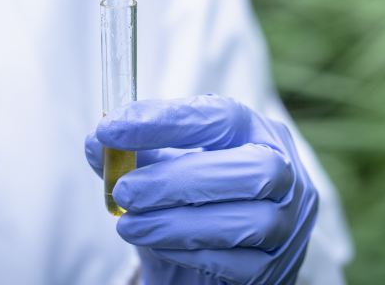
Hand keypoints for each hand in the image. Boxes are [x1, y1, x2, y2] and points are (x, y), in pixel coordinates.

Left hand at [85, 94, 317, 284]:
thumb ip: (134, 153)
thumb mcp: (164, 166)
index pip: (221, 116)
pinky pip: (240, 265)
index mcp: (258, 131)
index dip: (164, 120)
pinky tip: (159, 244)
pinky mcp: (277, 268)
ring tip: (129, 225)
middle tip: (124, 191)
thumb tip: (95, 143)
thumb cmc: (193, 195)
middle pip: (250, 170)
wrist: (218, 251)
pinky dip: (192, 253)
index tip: (110, 128)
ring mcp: (289, 224)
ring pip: (246, 222)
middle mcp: (286, 172)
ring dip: (176, 224)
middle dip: (178, 180)